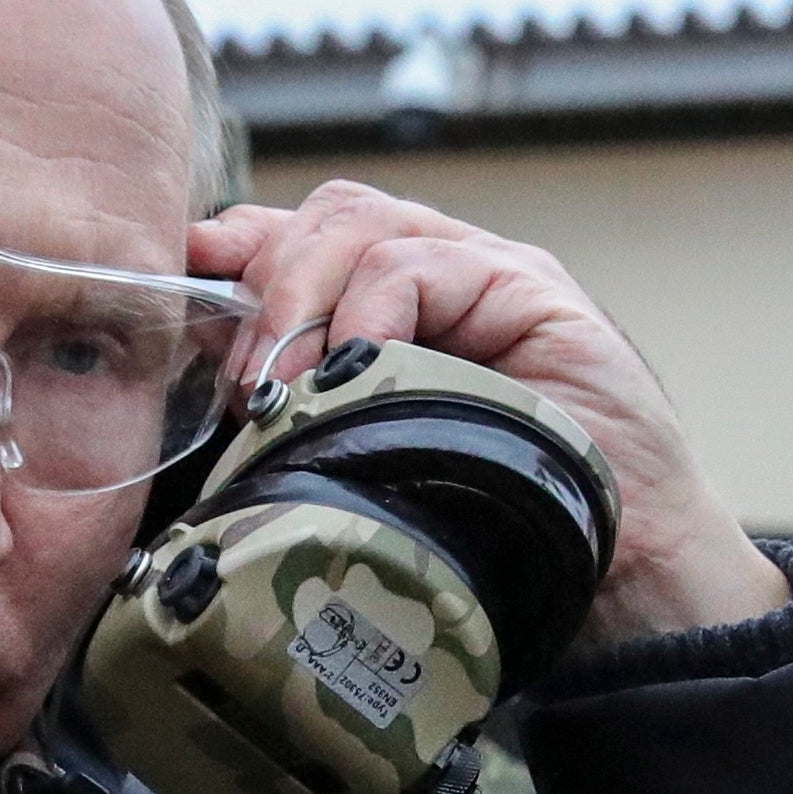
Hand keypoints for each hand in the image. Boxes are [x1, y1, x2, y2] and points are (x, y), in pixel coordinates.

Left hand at [191, 180, 790, 644]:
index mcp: (387, 311)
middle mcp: (434, 277)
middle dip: (257, 285)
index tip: (176, 285)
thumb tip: (210, 406)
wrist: (617, 575)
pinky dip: (372, 309)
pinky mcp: (532, 290)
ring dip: (299, 300)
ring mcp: (486, 275)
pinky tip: (356, 371)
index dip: (230, 254)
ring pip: (360, 224)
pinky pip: (424, 261)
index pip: (292, 241)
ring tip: (281, 388)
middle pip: (319, 218)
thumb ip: (301, 417)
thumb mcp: (360, 466)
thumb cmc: (485, 532)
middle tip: (236, 382)